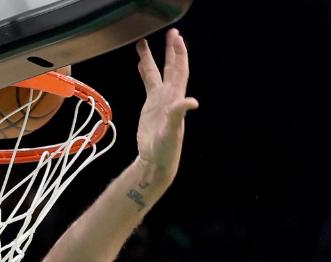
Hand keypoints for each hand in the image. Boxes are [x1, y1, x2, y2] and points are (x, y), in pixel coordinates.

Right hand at [131, 32, 198, 195]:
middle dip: (171, 50)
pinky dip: (145, 72)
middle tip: (171, 32)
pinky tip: (139, 63)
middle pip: (171, 67)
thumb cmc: (166, 149)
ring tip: (143, 42)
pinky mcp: (150, 106)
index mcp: (175, 98)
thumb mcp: (172, 132)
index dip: (179, 54)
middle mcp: (169, 96)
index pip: (179, 71)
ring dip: (152, 58)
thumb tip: (192, 102)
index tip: (176, 38)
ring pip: (156, 73)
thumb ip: (179, 115)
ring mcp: (160, 100)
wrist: (156, 160)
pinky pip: (148, 83)